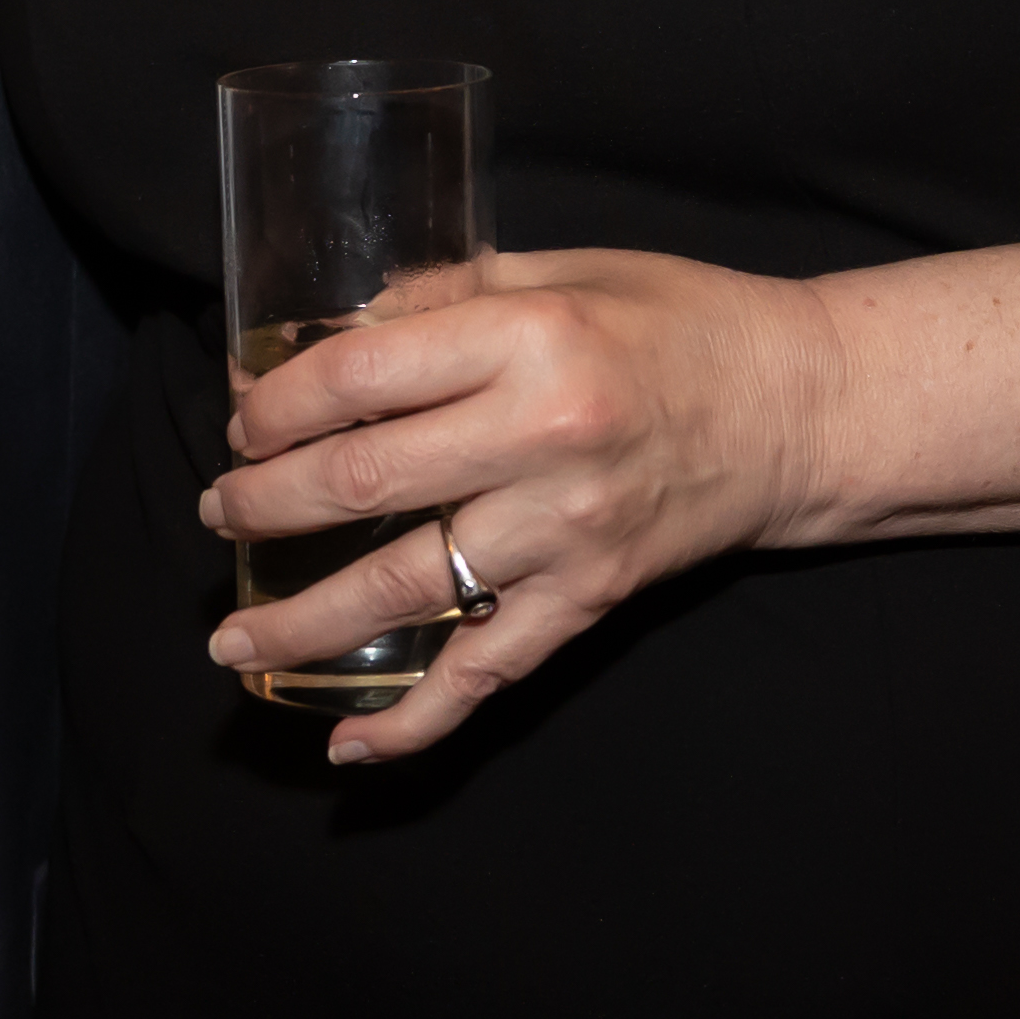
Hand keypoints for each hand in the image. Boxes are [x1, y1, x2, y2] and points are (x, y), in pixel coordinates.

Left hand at [197, 247, 845, 764]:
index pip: (363, 376)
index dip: (280, 403)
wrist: (801, 409)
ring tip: (229, 641)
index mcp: (531, 339)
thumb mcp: (567, 271)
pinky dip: (414, 722)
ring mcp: (564, 532)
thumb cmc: (683, 323)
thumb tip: (337, 329)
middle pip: (361, 483)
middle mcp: (542, 439)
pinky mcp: (589, 599)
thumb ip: (450, 293)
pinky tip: (347, 747)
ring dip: (298, 622)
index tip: (241, 419)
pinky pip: (486, 672)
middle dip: (263, 505)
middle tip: (219, 512)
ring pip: (401, 588)